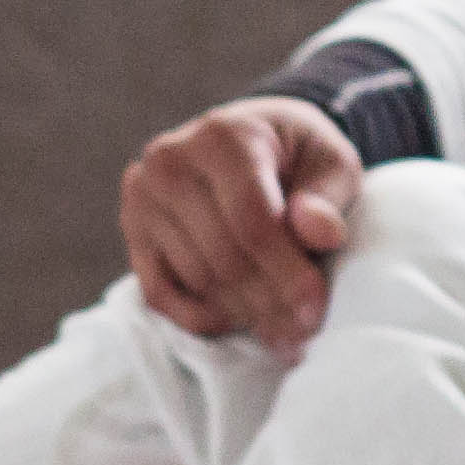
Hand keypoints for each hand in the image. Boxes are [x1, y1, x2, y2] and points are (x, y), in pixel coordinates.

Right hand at [122, 97, 366, 354]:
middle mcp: (170, 161)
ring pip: (197, 278)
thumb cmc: (297, 156)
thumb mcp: (331, 162)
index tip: (316, 307)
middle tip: (304, 328)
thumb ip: (328, 197)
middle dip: (269, 300)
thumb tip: (322, 232)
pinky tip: (242, 320)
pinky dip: (204, 317)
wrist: (249, 139)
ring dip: (244, 312)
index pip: (251, 218)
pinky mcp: (133, 230)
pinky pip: (160, 294)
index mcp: (223, 136)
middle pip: (222, 255)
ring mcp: (143, 197)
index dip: (286, 271)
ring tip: (284, 327)